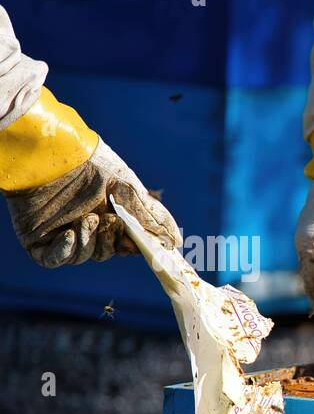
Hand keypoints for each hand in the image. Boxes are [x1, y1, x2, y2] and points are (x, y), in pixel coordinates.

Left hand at [4, 140, 179, 267]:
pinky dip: (66, 251)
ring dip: (90, 241)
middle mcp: (85, 224)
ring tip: (86, 218)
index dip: (133, 246)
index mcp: (108, 212)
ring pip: (86, 256)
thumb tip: (175, 242)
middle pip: (108, 251)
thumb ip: (152, 217)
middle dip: (111, 239)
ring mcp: (62, 232)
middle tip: (110, 220)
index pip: (126, 242)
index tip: (139, 243)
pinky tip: (70, 234)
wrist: (49, 153)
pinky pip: (55, 260)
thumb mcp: (129, 189)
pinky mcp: (39, 239)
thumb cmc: (90, 164)